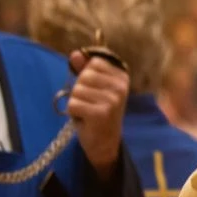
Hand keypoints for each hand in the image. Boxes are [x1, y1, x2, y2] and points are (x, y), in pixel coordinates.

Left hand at [66, 51, 128, 178]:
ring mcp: (113, 100)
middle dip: (79, 90)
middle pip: (84, 76)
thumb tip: (75, 54)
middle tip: (89, 103)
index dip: (87, 76)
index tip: (95, 90)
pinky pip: (73, 104)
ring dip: (76, 102)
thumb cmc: (99, 111)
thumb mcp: (94, 87)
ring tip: (87, 111)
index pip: (94, 62)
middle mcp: (121, 86)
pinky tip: (84, 119)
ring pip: (77, 90)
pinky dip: (73, 113)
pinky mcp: (101, 113)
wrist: (105, 142)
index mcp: (122, 76)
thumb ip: (85, 69)